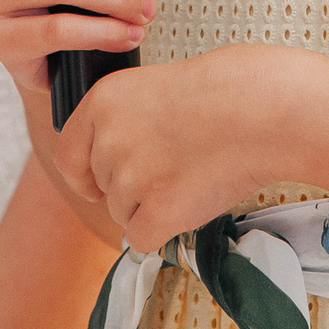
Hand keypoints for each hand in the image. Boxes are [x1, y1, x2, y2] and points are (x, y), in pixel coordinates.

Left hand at [52, 45, 314, 252]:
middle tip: (175, 163)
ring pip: (124, 214)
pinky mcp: (157, 210)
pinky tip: (192, 199)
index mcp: (101, 101)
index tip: (96, 183)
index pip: (67, 154)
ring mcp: (130, 177)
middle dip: (134, 186)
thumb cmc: (221, 94)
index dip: (84, 174)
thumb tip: (107, 167)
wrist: (261, 109)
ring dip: (154, 205)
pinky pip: (142, 238)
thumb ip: (122, 123)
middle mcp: (107, 139)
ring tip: (192, 171)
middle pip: (104, 187)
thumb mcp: (153, 89)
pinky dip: (165, 228)